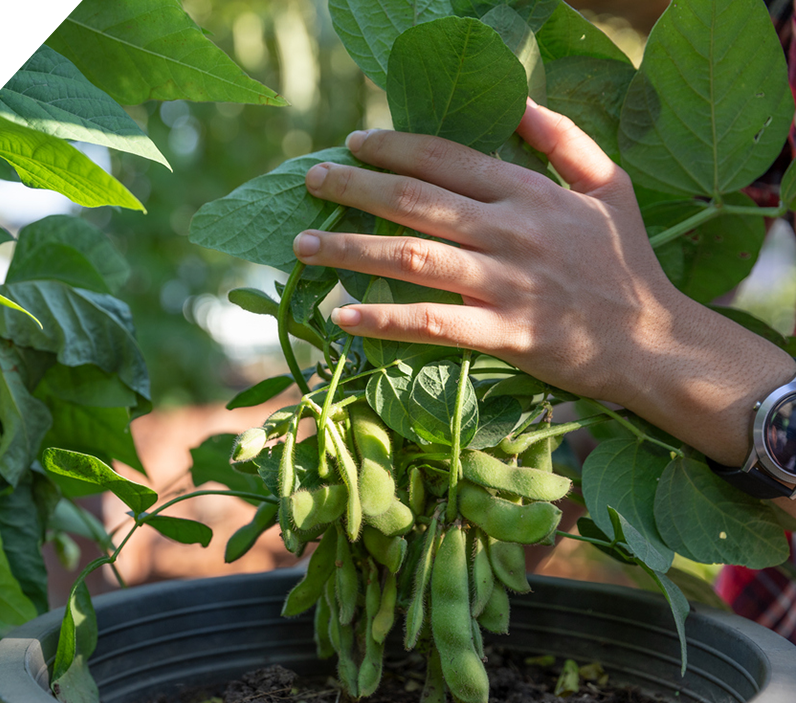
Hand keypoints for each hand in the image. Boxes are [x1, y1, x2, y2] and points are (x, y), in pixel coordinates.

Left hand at [293, 100, 793, 465]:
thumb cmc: (627, 264)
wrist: (655, 343)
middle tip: (311, 182)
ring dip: (349, 249)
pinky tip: (342, 314)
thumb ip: (564, 140)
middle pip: (415, 201)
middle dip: (354, 187)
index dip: (394, 146)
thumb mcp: (611, 185)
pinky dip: (384, 318)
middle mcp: (511, 232)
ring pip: (411, 258)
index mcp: (530, 192)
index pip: (446, 157)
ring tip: (302, 246)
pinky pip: (432, 324)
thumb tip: (518, 102)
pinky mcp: (503, 334)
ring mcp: (505, 284)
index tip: (353, 144)